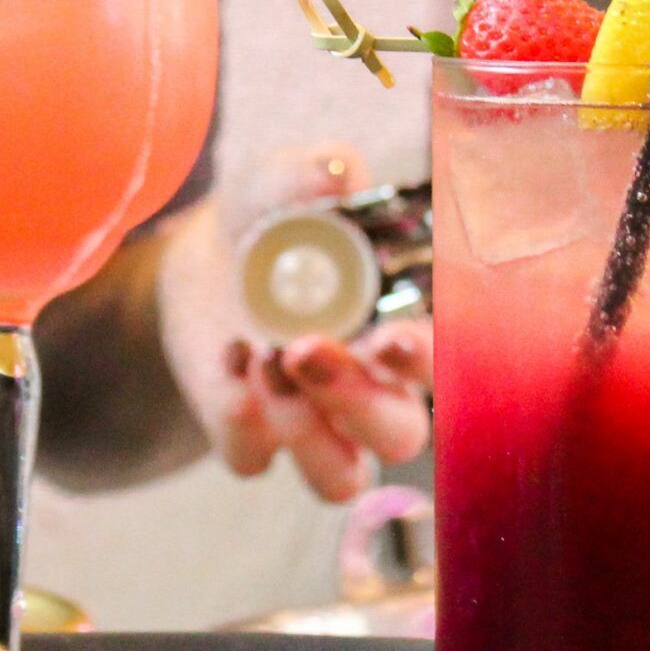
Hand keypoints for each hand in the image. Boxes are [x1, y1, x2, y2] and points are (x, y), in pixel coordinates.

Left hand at [158, 144, 432, 503]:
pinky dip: (239, 419)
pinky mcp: (250, 434)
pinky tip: (230, 357)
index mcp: (405, 329)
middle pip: (400, 438)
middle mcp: (372, 391)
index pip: (442, 369)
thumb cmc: (277, 212)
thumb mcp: (291, 179)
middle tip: (304, 347)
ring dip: (302, 428)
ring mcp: (313, 423)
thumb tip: (340, 172)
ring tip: (261, 353)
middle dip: (357, 402)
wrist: (206, 246)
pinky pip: (253, 461)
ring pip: (337, 478)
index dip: (425, 364)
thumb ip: (319, 174)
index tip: (391, 335)